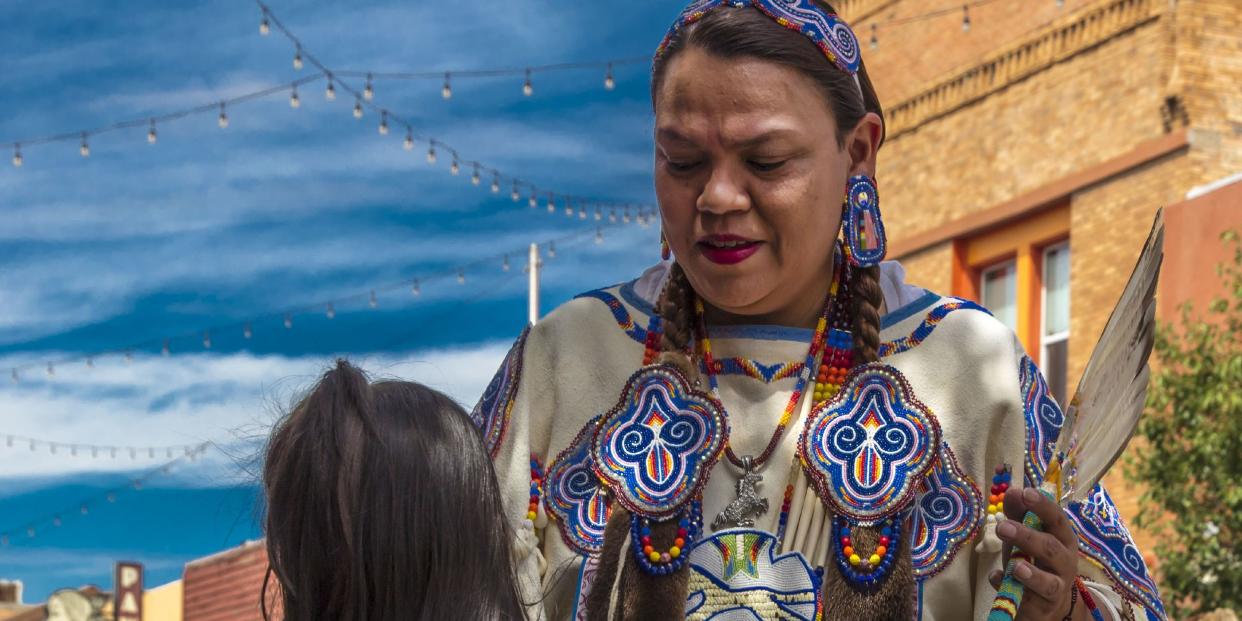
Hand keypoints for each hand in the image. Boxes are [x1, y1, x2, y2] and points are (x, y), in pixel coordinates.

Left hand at [986, 487, 1081, 620]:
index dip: (1043, 506)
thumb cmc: (1036, 560)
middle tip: (1002, 527)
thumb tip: (1012, 491)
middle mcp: (1065, 563)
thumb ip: (1019, 514)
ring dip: (1031, 575)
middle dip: (1027, 538)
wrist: (1048, 602)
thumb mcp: (1027, 535)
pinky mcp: (1042, 608)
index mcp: (1062, 539)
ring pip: (1048, 583)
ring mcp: (1055, 588)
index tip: (1026, 493)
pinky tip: (996, 579)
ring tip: (1016, 567)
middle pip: (1051, 549)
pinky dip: (1009, 590)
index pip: (1057, 519)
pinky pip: (1026, 602)